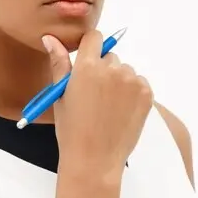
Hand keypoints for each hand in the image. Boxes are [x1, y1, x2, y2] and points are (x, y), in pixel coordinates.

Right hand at [43, 30, 151, 178]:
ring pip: (125, 71)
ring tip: (108, 107)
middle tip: (94, 96)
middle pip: (110, 56)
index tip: (88, 61)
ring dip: (119, 82)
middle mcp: (112, 69)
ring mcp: (132, 81)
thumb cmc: (72, 130)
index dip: (91, 48)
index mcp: (87, 67)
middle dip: (103, 70)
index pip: (95, 37)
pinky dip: (132, 93)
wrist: (95, 160)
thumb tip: (50, 38)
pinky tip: (120, 111)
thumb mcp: (60, 96)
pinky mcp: (146, 93)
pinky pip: (139, 83)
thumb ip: (59, 63)